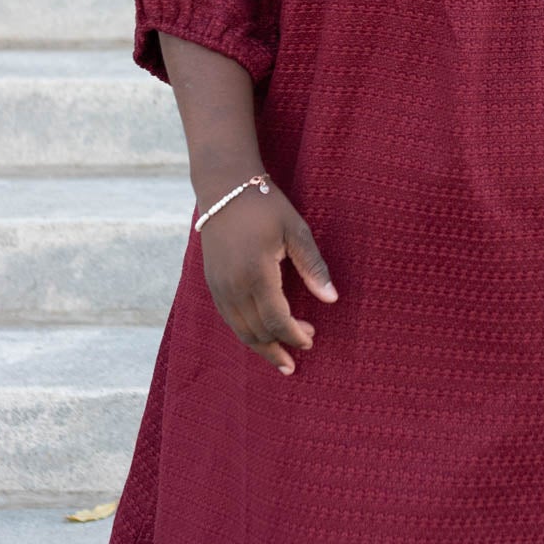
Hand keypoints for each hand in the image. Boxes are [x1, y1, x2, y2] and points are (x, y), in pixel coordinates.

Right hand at [198, 182, 338, 375]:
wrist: (223, 187)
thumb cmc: (265, 206)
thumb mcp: (295, 230)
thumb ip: (313, 266)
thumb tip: (332, 299)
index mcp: (256, 273)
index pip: (276, 319)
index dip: (294, 335)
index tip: (310, 341)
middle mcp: (232, 285)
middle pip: (257, 332)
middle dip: (281, 344)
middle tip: (306, 344)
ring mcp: (218, 286)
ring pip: (240, 330)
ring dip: (262, 346)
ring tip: (283, 355)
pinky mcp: (211, 282)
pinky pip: (229, 318)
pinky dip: (246, 332)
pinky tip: (262, 334)